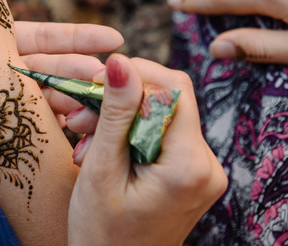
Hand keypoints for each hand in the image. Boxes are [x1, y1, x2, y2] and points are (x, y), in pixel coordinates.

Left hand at [0, 17, 124, 158]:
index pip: (41, 37)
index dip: (76, 38)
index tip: (114, 38)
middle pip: (44, 71)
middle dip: (80, 69)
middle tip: (115, 72)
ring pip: (28, 101)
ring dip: (62, 98)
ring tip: (92, 99)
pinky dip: (27, 125)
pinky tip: (56, 126)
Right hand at [67, 55, 226, 245]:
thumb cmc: (102, 236)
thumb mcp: (101, 170)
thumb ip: (115, 113)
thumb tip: (120, 60)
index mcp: (190, 165)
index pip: (174, 88)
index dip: (136, 75)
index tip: (95, 82)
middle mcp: (208, 165)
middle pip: (169, 100)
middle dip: (122, 99)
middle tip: (80, 116)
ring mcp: (203, 172)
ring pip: (163, 116)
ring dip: (121, 118)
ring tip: (83, 138)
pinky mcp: (192, 175)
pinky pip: (164, 137)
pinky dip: (132, 135)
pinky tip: (103, 150)